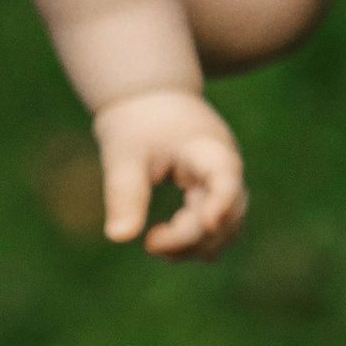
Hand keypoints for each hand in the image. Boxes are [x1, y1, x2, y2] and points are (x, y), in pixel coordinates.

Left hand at [91, 88, 246, 258]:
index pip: (225, 178)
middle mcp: (226, 167)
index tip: (207, 224)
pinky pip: (219, 228)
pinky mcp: (218, 194)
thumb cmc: (137, 123)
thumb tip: (118, 237)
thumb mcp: (123, 152)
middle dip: (191, 237)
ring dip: (195, 244)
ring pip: (227, 227)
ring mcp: (226, 182)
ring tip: (154, 246)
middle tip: (150, 245)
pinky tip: (168, 247)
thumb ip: (124, 192)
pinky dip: (197, 240)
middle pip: (228, 214)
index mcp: (207, 147)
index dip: (222, 203)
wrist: (149, 98)